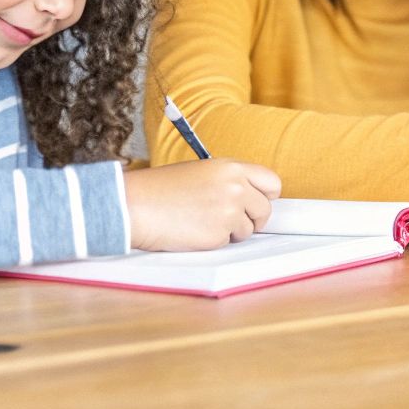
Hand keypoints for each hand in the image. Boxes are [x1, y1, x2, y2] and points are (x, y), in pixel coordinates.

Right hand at [123, 158, 280, 250]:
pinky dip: (214, 240)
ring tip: (202, 220)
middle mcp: (236, 187)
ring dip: (231, 231)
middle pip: (265, 209)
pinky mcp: (219, 234)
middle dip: (252, 218)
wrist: (137, 205)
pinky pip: (228, 241)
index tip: (258, 203)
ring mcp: (229, 212)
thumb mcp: (201, 172)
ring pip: (248, 230)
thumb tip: (251, 197)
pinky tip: (194, 230)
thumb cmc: (162, 189)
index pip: (272, 181)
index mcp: (231, 167)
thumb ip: (229, 181)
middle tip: (232, 220)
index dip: (266, 195)